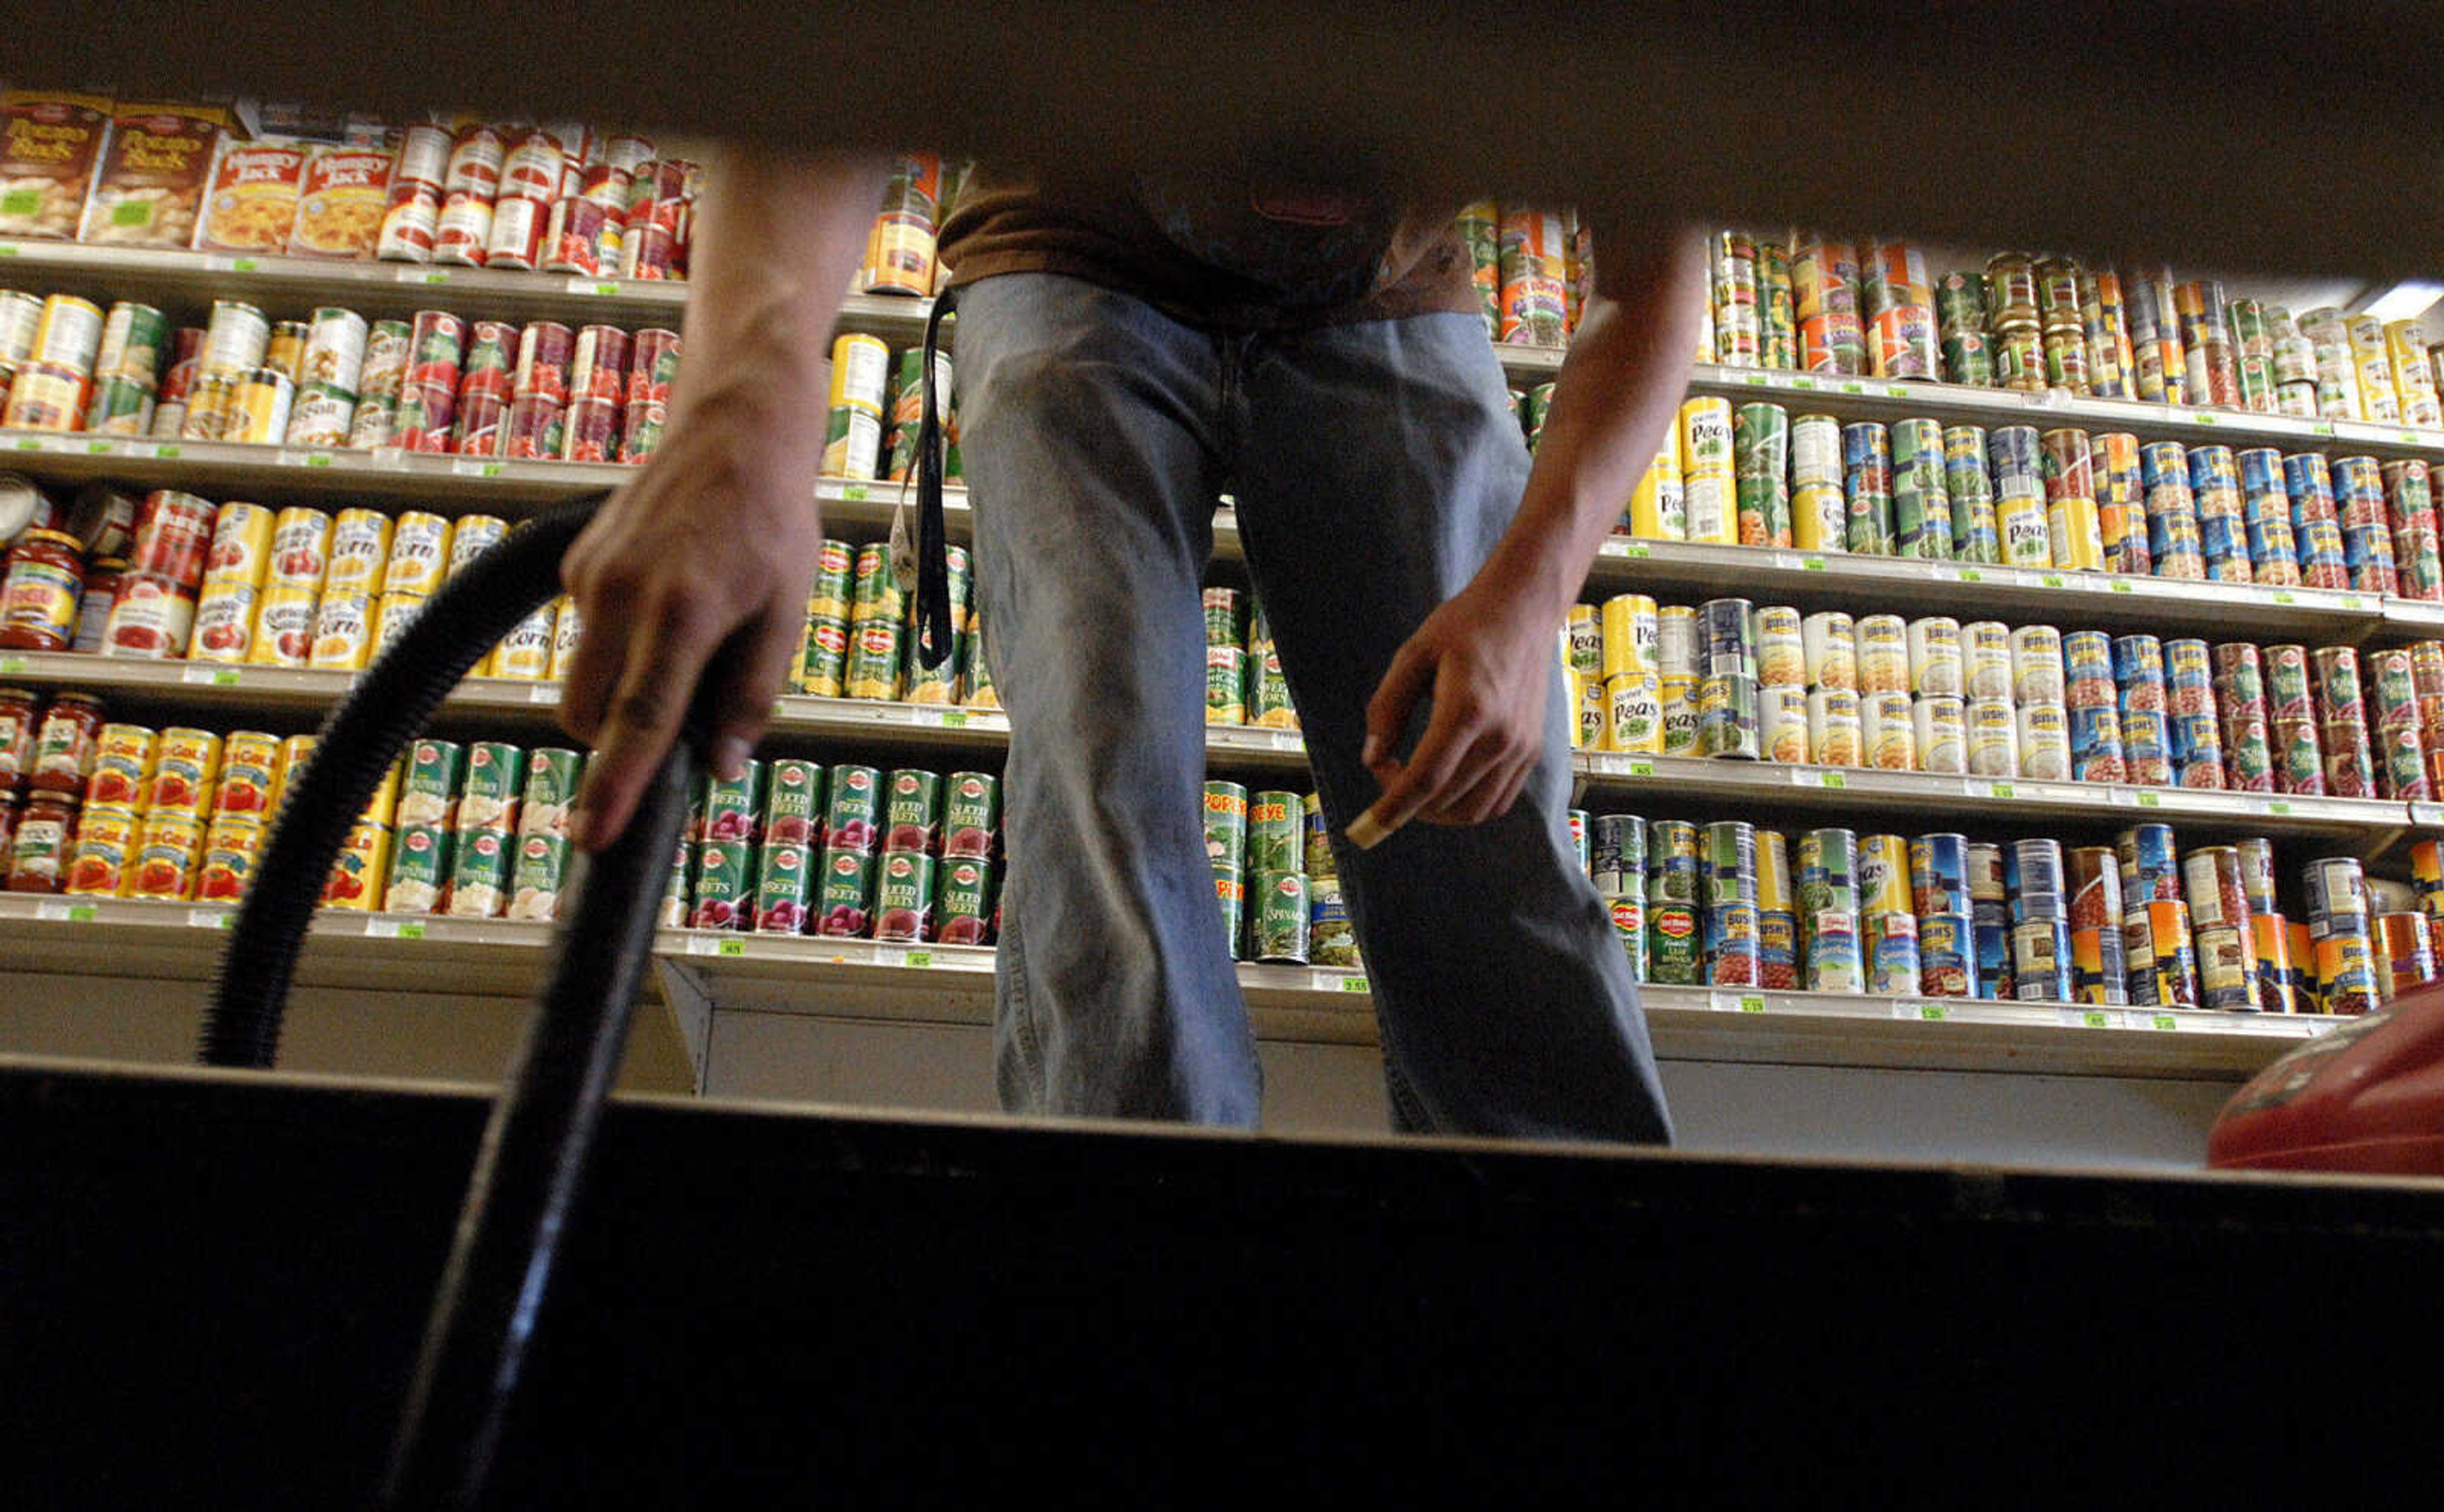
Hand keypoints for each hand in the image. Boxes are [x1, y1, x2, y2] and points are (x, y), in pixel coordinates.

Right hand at [558, 387, 821, 850]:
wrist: (735, 430)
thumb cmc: (773, 524)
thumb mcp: (787, 614)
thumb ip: (752, 694)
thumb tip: (722, 765)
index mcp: (683, 613)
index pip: (640, 722)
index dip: (616, 787)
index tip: (593, 837)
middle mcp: (622, 594)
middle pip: (587, 714)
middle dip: (616, 742)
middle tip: (679, 723)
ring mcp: (590, 576)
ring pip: (583, 678)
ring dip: (621, 688)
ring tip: (690, 637)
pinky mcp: (575, 563)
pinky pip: (586, 634)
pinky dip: (618, 643)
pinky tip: (669, 599)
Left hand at [1348, 585, 1554, 848]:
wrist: (1523, 610)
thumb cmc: (1463, 625)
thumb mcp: (1413, 655)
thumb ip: (1387, 707)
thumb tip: (1372, 758)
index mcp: (1468, 710)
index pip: (1426, 780)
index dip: (1393, 808)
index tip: (1368, 824)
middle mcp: (1500, 737)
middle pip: (1445, 801)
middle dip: (1406, 801)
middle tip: (1387, 769)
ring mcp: (1520, 748)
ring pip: (1473, 812)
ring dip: (1436, 812)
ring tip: (1413, 784)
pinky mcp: (1531, 751)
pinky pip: (1497, 802)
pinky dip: (1466, 806)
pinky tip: (1445, 783)